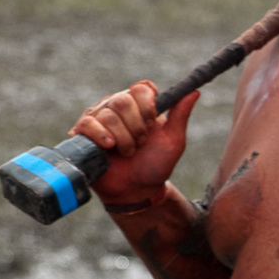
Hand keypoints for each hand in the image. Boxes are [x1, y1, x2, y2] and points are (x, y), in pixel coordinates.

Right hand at [68, 80, 199, 204]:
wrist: (136, 190)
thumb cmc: (155, 165)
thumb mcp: (173, 141)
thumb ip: (180, 115)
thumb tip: (195, 91)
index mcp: (140, 104)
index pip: (142, 88)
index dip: (147, 106)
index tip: (152, 124)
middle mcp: (118, 106)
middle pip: (124, 100)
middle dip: (137, 127)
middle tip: (140, 143)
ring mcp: (99, 117)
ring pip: (108, 114)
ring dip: (123, 138)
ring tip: (127, 152)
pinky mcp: (83, 131)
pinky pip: (88, 123)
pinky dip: (101, 135)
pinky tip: (109, 147)